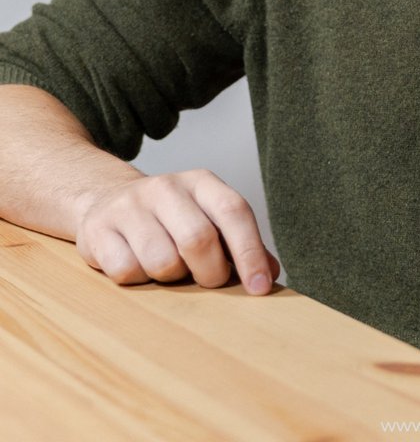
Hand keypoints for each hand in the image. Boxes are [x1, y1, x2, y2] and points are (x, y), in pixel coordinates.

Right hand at [74, 168, 280, 294]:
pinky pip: (126, 271)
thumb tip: (268, 276)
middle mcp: (167, 187)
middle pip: (198, 239)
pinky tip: (136, 263)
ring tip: (166, 267)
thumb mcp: (208, 218)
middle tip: (206, 281)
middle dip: (209, 273)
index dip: (250, 252)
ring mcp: (130, 206)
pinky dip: (137, 280)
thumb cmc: (170, 219)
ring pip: (161, 261)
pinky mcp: (99, 229)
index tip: (259, 288)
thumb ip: (238, 245)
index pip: (234, 212)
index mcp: (201, 182)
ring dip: (169, 278)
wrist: (106, 200)